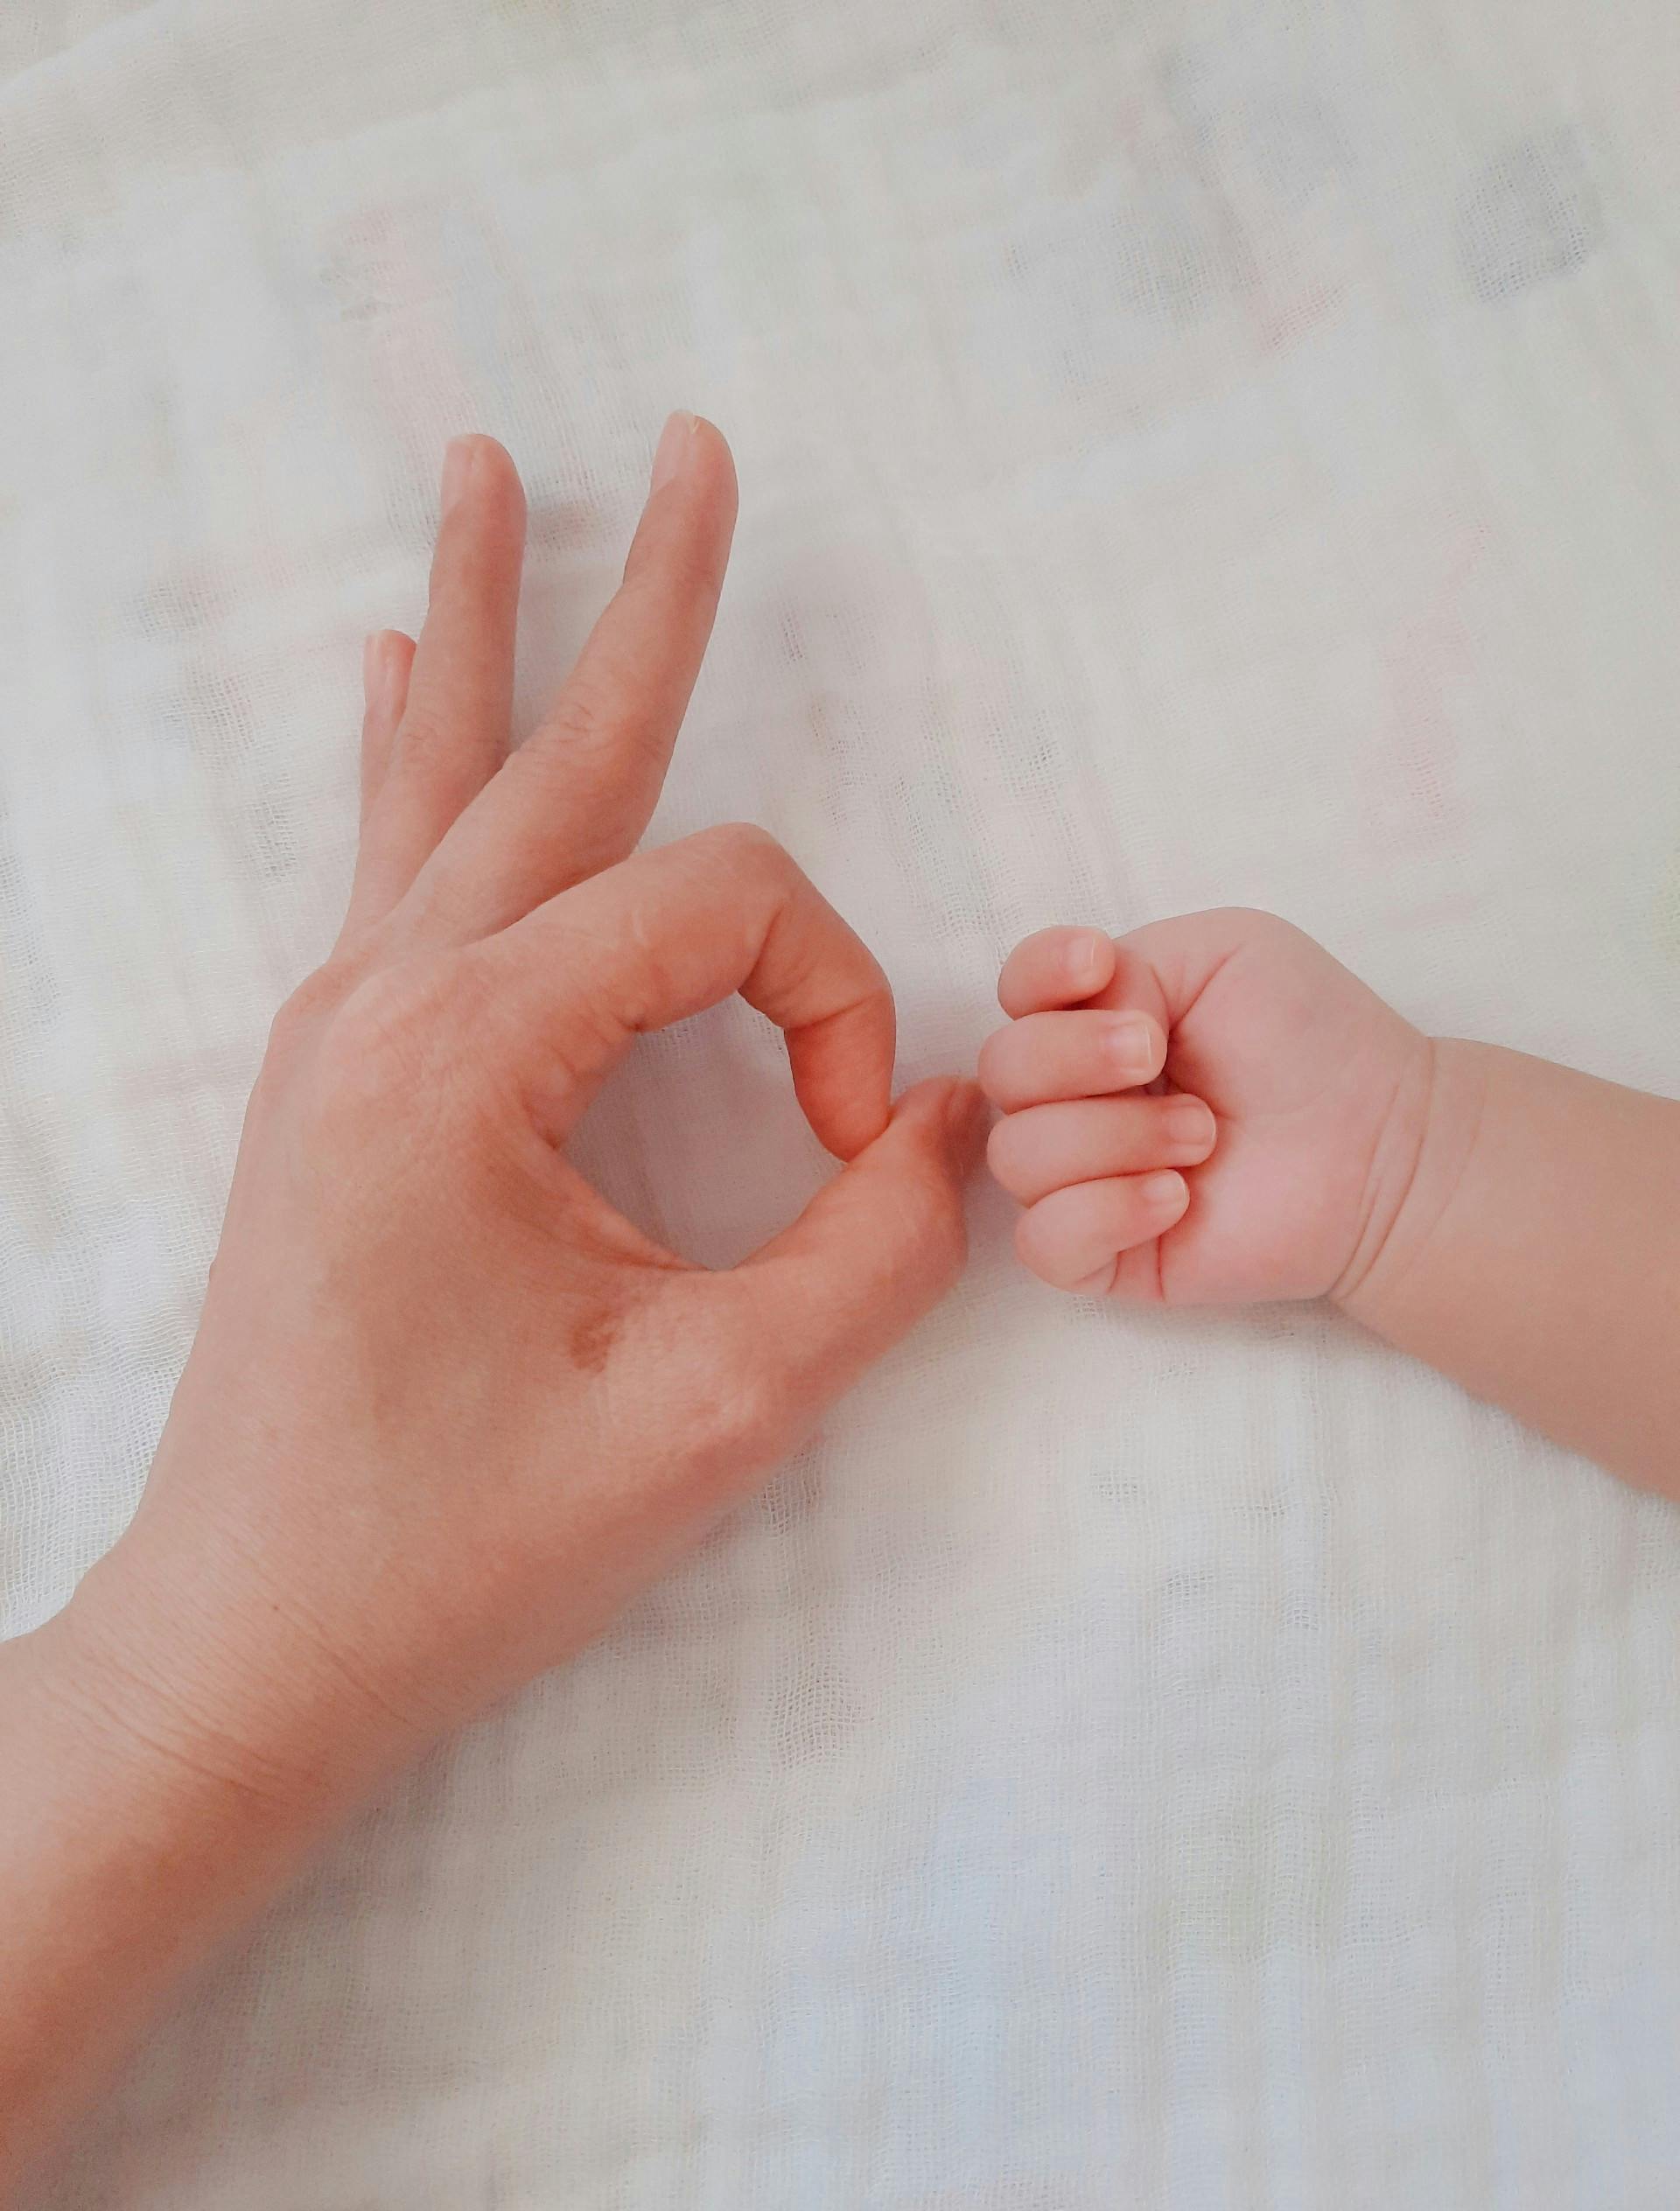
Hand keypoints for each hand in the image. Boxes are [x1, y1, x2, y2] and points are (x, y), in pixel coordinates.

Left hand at [50, 419, 982, 1818]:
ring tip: (490, 480)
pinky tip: (385, 676)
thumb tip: (968, 1118)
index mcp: (467, 1052)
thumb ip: (881, 1249)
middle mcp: (385, 999)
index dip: (845, 1006)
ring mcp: (343, 1028)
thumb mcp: (721, 1410)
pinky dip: (410, 752)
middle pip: (555, 750)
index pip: (725, 910)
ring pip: (443, 778)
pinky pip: (387, 864)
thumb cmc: (466, 1545)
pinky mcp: (338, 1078)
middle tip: (698, 445)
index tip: (865, 1153)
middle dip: (650, 599)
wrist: (257, 1642)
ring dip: (490, 627)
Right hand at [979, 909, 1430, 1303]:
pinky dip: (1102, 1212)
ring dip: (1114, 1136)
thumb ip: (1129, 960)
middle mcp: (1075, 1096)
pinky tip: (1174, 1199)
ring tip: (1203, 1139)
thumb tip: (1082, 1022)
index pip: (1015, 992)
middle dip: (1076, 1058)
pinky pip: (1043, 1241)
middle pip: (1000, 1071)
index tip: (1101, 970)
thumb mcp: (1224, 950)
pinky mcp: (1104, 1255)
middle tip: (1160, 1061)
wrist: (1381, 1145)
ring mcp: (1083, 1178)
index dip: (1038, 977)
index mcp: (1096, 1018)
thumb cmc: (1311, 1038)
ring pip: (1019, 1156)